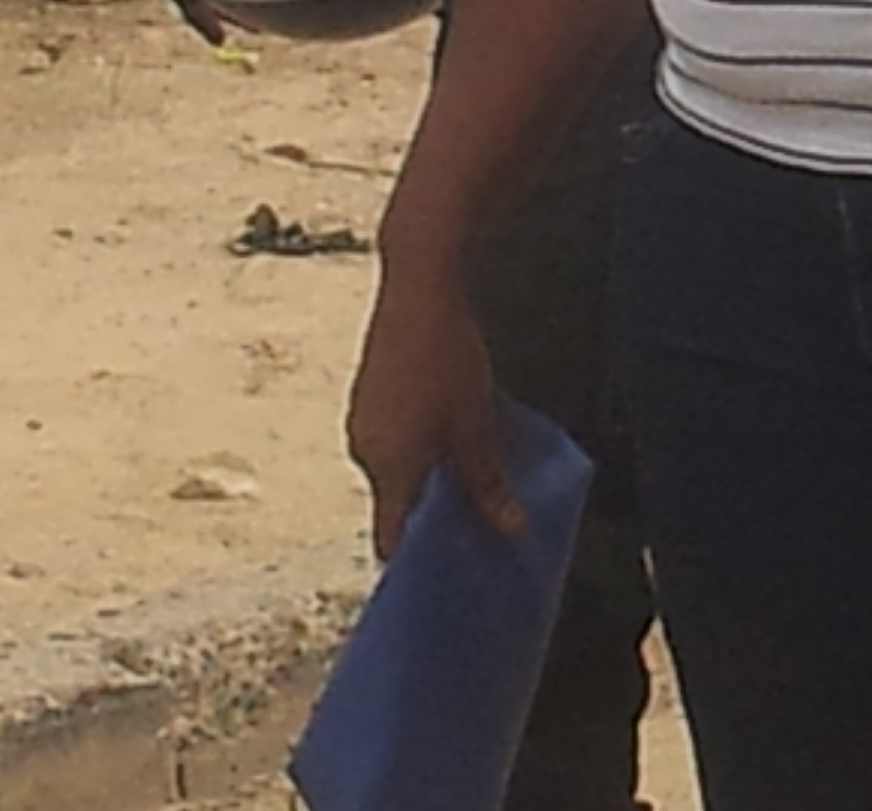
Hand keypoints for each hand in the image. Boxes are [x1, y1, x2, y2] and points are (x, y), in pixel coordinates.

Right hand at [345, 260, 517, 558]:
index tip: (442, 582)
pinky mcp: (369, 398)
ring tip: (473, 478)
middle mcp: (365, 453)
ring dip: (429, 478)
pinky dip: (421, 448)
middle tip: (474, 526)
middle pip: (397, 503)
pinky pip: (394, 440)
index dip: (416, 564)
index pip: (392, 539)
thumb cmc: (447, 358)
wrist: (417, 290)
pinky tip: (452, 436)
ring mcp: (363, 423)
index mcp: (389, 469)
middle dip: (432, 517)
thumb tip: (508, 531)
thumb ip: (487, 481)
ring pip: (398, 469)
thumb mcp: (476, 424)